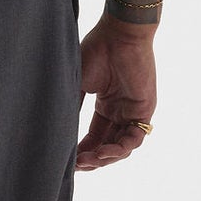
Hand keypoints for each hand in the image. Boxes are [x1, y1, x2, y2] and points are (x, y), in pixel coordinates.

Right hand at [76, 14, 156, 170]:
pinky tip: (104, 153)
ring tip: (87, 161)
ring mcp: (133, 111)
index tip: (67, 162)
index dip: (82, 152)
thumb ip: (71, 107)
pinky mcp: (145, 109)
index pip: (95, 137)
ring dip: (105, 158)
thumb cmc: (96, 51)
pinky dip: (120, 148)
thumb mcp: (77, 84)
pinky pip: (135, 138)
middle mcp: (120, 111)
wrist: (118, 33)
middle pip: (107, 145)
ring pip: (122, 146)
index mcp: (106, 105)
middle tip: (76, 167)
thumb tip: (55, 131)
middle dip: (92, 160)